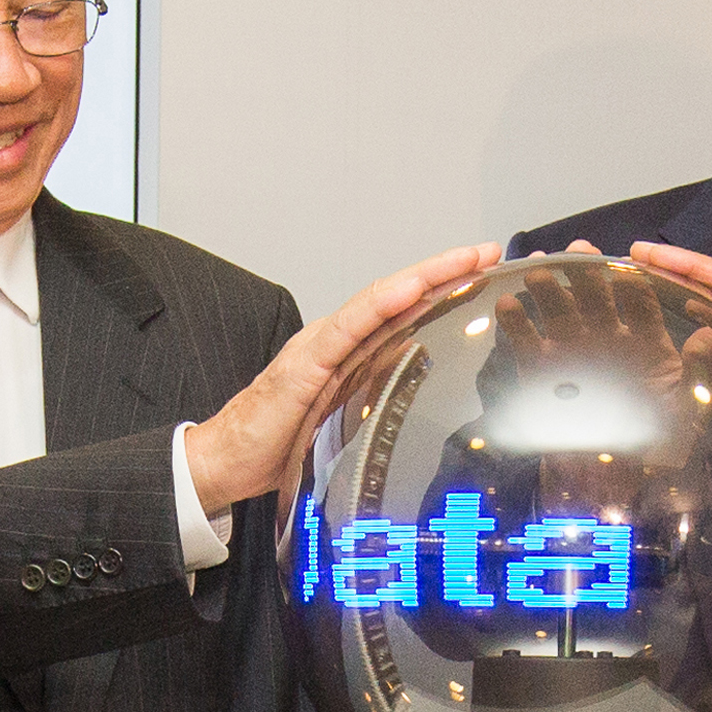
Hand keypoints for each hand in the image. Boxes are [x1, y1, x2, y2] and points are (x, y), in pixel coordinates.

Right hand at [190, 244, 499, 510]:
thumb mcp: (342, 426)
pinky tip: (409, 290)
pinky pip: (346, 330)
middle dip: (444, 270)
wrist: (224, 461)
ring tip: (463, 259)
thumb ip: (373, 406)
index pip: (399, 310)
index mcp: (347, 353)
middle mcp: (335, 340)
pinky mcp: (303, 367)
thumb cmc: (278, 444)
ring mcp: (319, 348)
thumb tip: (420, 406)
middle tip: (488, 250)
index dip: (440, 288)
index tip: (481, 272)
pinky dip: (379, 305)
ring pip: (378, 301)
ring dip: (424, 277)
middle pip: (396, 295)